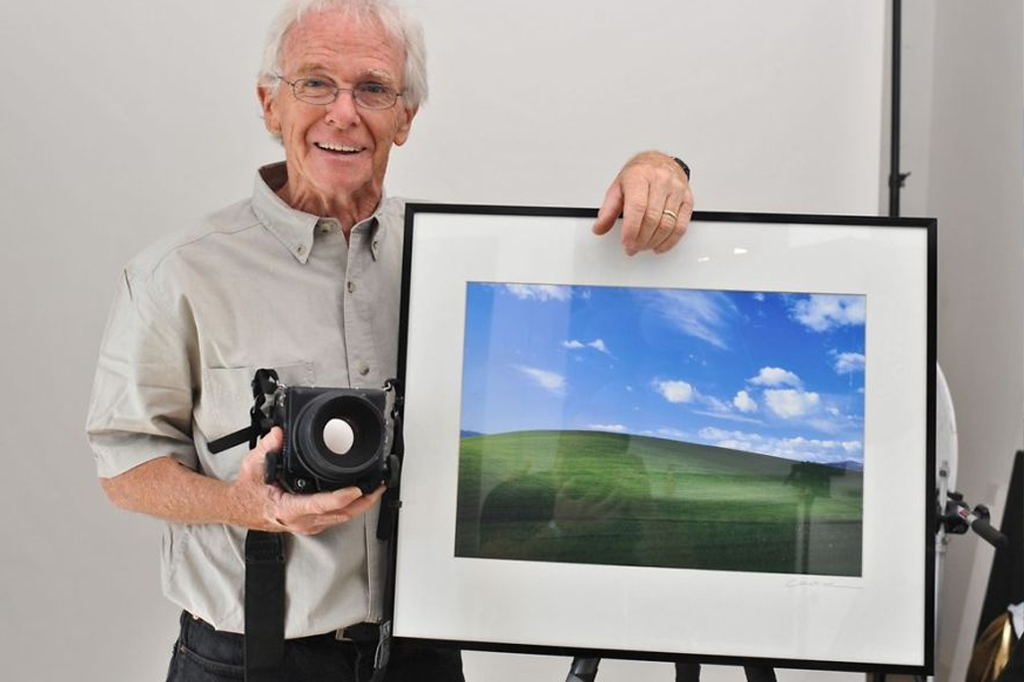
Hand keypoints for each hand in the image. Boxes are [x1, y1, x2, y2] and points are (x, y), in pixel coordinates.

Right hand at [229, 427, 384, 534]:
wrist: (237, 508)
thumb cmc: (247, 492)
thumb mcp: (253, 465)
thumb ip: (267, 447)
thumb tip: (280, 434)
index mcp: (287, 509)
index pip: (319, 505)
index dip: (340, 498)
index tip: (356, 489)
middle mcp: (300, 521)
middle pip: (339, 514)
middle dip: (362, 501)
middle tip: (378, 487)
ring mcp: (306, 525)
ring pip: (340, 519)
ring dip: (360, 506)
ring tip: (375, 490)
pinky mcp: (310, 524)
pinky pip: (335, 518)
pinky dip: (350, 508)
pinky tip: (359, 497)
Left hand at [592, 151, 693, 255]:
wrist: (659, 161)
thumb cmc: (638, 174)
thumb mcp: (618, 187)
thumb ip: (608, 209)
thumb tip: (599, 228)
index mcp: (640, 176)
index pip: (637, 207)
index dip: (631, 229)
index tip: (626, 243)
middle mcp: (660, 180)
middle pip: (652, 218)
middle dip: (641, 239)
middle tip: (632, 247)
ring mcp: (676, 189)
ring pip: (668, 224)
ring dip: (654, 242)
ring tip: (643, 246)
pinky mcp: (687, 199)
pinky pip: (681, 225)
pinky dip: (670, 241)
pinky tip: (659, 245)